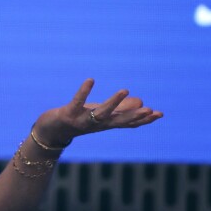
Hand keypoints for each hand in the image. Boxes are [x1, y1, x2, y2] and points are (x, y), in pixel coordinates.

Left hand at [33, 78, 163, 145]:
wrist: (51, 131)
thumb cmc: (78, 120)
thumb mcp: (99, 114)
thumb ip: (119, 109)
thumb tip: (140, 101)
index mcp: (106, 124)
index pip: (128, 123)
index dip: (143, 119)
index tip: (159, 114)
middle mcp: (97, 124)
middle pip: (118, 121)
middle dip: (134, 116)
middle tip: (150, 110)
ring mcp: (82, 120)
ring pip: (100, 113)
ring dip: (113, 103)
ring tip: (125, 90)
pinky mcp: (68, 114)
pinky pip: (77, 101)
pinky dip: (83, 91)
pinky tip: (91, 80)